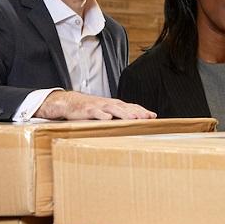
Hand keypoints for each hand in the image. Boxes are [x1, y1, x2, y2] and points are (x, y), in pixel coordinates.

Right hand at [35, 91, 155, 120]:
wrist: (70, 102)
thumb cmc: (91, 108)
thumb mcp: (106, 111)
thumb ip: (120, 115)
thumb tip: (136, 121)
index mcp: (115, 104)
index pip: (132, 106)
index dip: (142, 111)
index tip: (153, 116)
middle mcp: (108, 104)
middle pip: (126, 107)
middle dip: (137, 112)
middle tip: (147, 118)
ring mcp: (98, 106)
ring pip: (113, 109)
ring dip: (124, 113)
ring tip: (133, 119)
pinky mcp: (87, 110)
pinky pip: (95, 112)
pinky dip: (102, 115)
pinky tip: (108, 118)